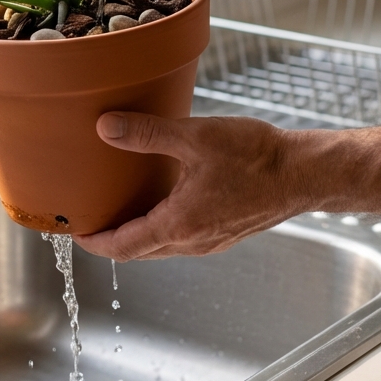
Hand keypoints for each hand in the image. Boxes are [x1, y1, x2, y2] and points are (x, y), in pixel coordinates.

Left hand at [73, 111, 301, 260]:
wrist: (304, 172)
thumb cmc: (255, 157)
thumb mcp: (195, 137)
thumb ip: (147, 133)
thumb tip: (106, 128)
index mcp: (180, 224)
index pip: (124, 247)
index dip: (95, 242)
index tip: (76, 233)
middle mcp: (194, 242)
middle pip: (140, 253)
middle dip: (113, 240)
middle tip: (91, 220)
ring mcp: (213, 240)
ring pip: (163, 248)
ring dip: (139, 235)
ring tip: (122, 209)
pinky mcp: (227, 232)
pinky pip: (183, 239)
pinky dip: (162, 228)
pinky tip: (163, 201)